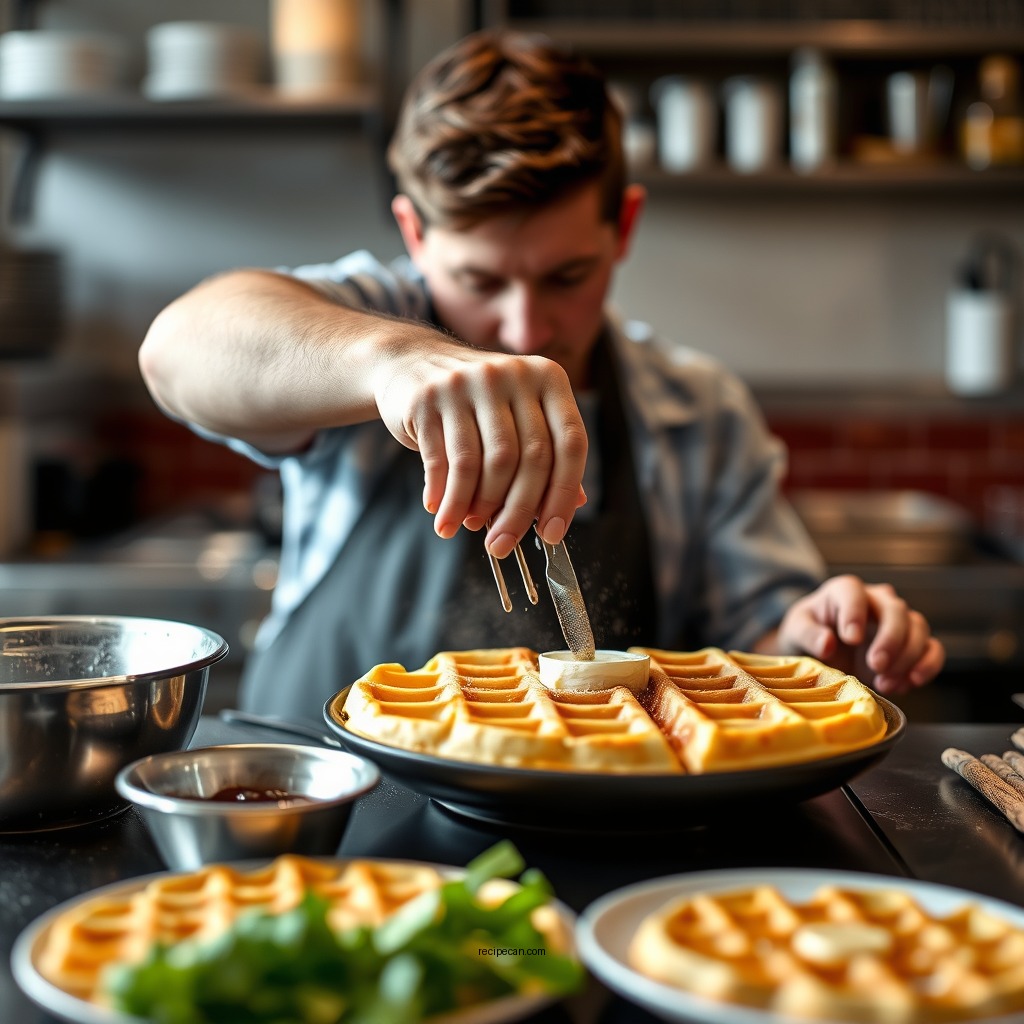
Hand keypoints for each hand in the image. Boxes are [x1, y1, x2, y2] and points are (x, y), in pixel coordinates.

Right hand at [373, 339, 587, 557]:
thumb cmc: (476, 402)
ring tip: (465, 528)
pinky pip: (444, 460)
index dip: (564, 494)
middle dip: (516, 512)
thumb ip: (548, 453)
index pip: (571, 444)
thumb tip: (576, 503)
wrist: (410, 364)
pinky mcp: (429, 398)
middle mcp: (513, 374)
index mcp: (548, 378)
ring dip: (475, 507)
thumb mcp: (517, 415)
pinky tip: (442, 514)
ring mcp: (469, 382)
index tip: (552, 534)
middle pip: (527, 458)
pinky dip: (446, 496)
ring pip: (485, 462)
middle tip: (501, 545)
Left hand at [774, 574, 944, 694]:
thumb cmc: (809, 634)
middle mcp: (876, 600)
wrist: (822, 652)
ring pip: (918, 628)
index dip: (855, 613)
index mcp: (845, 591)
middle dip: (890, 640)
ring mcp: (897, 622)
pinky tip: (907, 684)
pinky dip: (927, 667)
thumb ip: (808, 635)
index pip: (854, 592)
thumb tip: (827, 644)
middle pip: (896, 610)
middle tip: (876, 665)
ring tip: (884, 683)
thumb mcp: (797, 631)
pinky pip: (933, 649)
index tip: (850, 638)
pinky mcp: (912, 644)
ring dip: (908, 657)